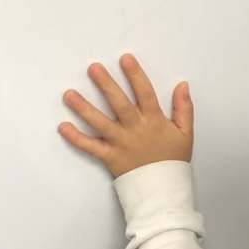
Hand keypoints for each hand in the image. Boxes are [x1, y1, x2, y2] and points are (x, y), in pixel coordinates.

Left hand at [59, 54, 193, 177]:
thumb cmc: (173, 160)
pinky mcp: (109, 157)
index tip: (125, 59)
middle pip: (119, 104)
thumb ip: (184, 108)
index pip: (145, 93)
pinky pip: (90, 147)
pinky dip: (76, 138)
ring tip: (69, 94)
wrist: (164, 190)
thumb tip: (182, 85)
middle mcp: (135, 129)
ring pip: (100, 123)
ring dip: (84, 108)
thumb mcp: (185, 133)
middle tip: (93, 68)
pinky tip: (63, 127)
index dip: (135, 75)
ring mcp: (120, 143)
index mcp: (154, 121)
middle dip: (106, 85)